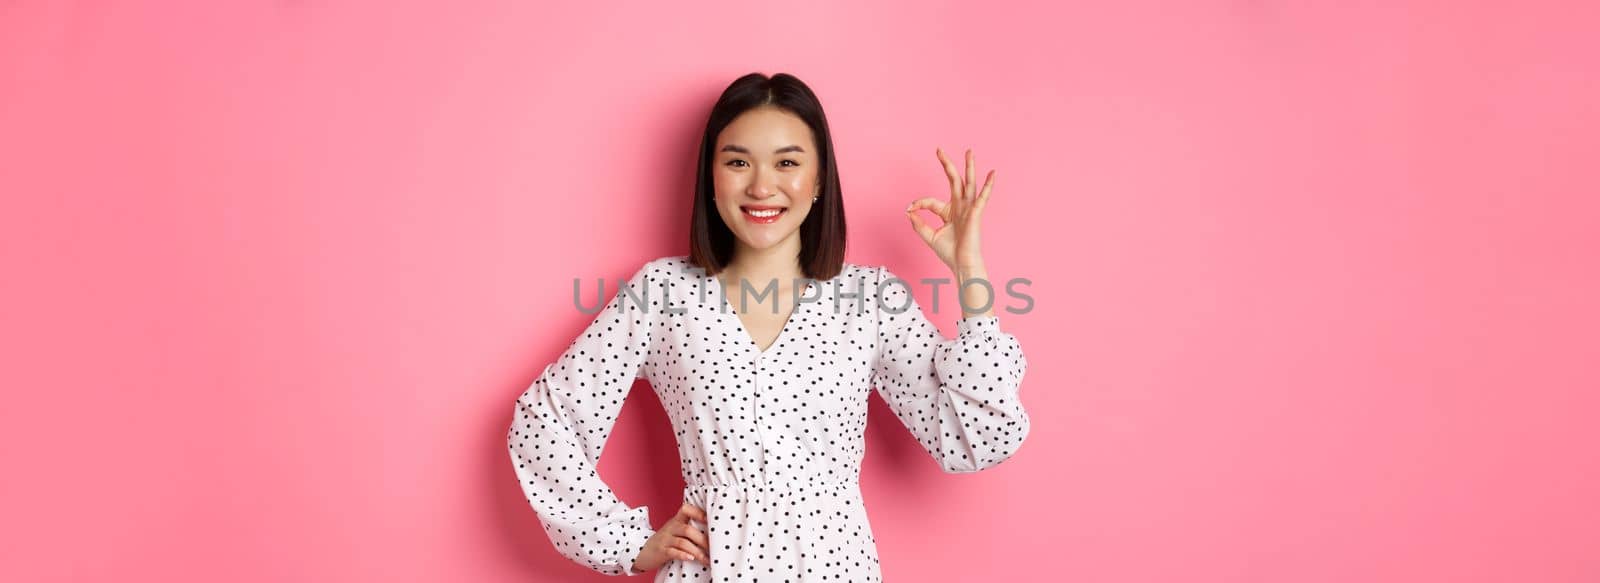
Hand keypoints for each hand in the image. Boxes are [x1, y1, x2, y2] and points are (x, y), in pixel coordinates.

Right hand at [630, 502, 710, 572]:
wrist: (643, 551)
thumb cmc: (665, 541)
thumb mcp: (675, 530)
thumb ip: (688, 528)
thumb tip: (712, 532)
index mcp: (676, 520)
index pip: (686, 510)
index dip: (698, 513)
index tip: (711, 521)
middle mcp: (670, 527)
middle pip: (688, 529)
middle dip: (703, 540)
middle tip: (713, 549)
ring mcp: (665, 539)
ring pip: (682, 542)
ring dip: (697, 551)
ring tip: (706, 559)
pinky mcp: (661, 551)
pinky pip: (673, 552)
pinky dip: (683, 555)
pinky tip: (691, 558)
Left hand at [906, 147, 994, 270]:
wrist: (961, 264)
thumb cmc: (950, 253)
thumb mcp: (929, 237)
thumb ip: (919, 224)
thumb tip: (909, 211)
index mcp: (949, 212)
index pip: (931, 201)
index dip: (919, 203)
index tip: (910, 209)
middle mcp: (960, 207)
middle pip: (954, 181)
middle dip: (946, 165)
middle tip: (939, 150)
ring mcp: (969, 209)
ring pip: (968, 183)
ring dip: (969, 167)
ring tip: (969, 152)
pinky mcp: (975, 214)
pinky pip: (983, 197)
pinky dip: (988, 185)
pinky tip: (992, 173)